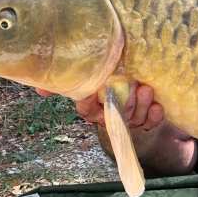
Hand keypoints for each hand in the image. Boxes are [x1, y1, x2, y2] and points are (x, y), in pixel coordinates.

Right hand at [35, 84, 164, 129]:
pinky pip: (151, 122)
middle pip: (115, 114)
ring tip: (146, 90)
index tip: (91, 91)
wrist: (139, 79)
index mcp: (95, 105)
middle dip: (123, 103)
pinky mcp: (148, 118)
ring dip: (141, 106)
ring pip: (134, 118)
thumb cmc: (110, 76)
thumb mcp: (90, 75)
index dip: (88, 103)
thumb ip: (66, 81)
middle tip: (131, 86)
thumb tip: (39, 88)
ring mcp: (130, 117)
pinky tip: (158, 106)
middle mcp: (112, 113)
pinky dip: (154, 115)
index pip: (87, 109)